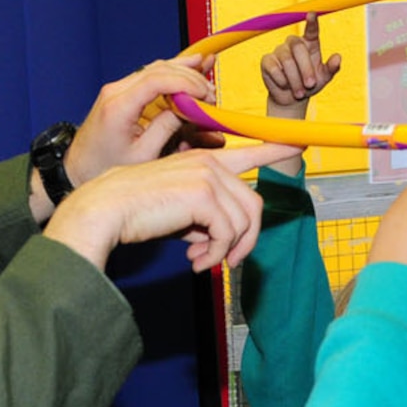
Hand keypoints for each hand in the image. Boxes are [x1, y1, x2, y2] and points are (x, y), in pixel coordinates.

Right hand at [47, 141, 294, 273]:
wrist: (106, 210)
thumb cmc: (136, 213)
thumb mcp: (179, 212)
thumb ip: (205, 217)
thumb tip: (223, 240)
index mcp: (203, 160)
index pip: (250, 150)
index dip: (276, 148)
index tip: (300, 144)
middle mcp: (210, 161)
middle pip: (254, 204)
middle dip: (246, 239)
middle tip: (225, 261)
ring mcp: (208, 174)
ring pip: (245, 221)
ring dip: (227, 250)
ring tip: (203, 262)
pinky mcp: (204, 193)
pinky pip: (228, 232)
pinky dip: (215, 254)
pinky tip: (195, 261)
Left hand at [62, 55, 220, 191]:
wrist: (77, 168)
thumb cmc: (104, 167)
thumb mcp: (143, 156)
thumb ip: (167, 129)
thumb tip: (190, 111)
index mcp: (118, 107)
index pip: (157, 80)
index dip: (186, 83)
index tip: (205, 93)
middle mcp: (115, 92)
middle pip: (158, 69)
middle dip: (188, 76)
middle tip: (210, 91)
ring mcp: (117, 90)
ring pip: (155, 68)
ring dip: (181, 70)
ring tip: (206, 70)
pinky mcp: (121, 94)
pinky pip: (149, 76)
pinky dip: (170, 74)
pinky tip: (188, 69)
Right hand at [262, 14, 341, 118]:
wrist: (291, 99)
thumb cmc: (309, 85)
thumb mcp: (323, 78)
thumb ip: (331, 68)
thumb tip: (338, 57)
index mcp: (310, 44)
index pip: (311, 30)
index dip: (311, 22)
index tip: (312, 14)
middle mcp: (294, 43)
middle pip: (298, 48)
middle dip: (306, 68)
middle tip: (310, 85)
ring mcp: (279, 50)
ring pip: (286, 60)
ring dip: (295, 79)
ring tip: (299, 93)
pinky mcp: (267, 60)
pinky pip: (274, 68)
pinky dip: (281, 81)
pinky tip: (284, 86)